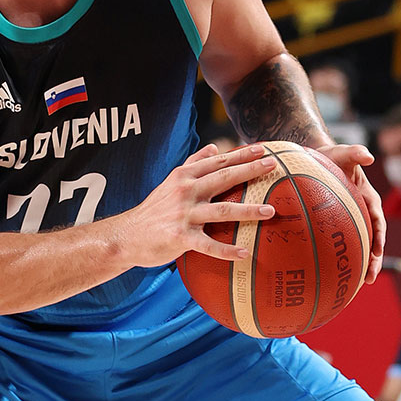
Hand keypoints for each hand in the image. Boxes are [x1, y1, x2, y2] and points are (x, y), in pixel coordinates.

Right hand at [116, 143, 277, 267]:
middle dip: (249, 170)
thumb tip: (214, 147)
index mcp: (184, 176)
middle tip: (273, 166)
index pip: (217, 162)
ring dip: (248, 210)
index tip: (263, 149)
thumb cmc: (154, 210)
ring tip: (270, 211)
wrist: (127, 235)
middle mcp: (185, 191)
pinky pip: (209, 245)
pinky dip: (227, 250)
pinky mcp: (181, 237)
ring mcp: (184, 214)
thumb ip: (194, 163)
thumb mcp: (171, 182)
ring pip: (221, 210)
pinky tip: (245, 254)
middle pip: (223, 178)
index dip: (241, 154)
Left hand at [315, 143, 384, 282]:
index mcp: (369, 199)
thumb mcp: (343, 152)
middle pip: (371, 240)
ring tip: (355, 285)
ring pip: (358, 246)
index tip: (378, 252)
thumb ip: (355, 152)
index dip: (379, 237)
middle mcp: (363, 213)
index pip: (377, 221)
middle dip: (372, 260)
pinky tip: (332, 273)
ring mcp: (351, 220)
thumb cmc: (332, 156)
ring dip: (359, 264)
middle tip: (368, 279)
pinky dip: (340, 257)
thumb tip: (367, 156)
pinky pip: (341, 242)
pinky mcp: (337, 224)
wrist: (317, 159)